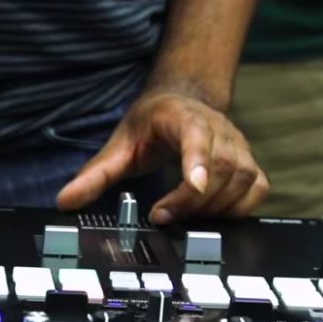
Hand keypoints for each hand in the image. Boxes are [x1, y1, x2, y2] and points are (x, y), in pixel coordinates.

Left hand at [55, 90, 267, 222]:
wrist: (181, 103)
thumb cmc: (151, 124)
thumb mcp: (119, 144)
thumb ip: (95, 174)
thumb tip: (65, 201)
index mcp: (183, 118)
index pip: (198, 136)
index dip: (198, 161)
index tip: (193, 186)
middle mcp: (218, 130)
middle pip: (221, 167)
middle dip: (192, 200)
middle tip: (163, 216)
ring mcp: (239, 146)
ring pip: (242, 180)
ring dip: (213, 208)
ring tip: (182, 218)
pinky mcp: (249, 164)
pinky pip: (257, 189)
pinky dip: (239, 208)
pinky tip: (211, 216)